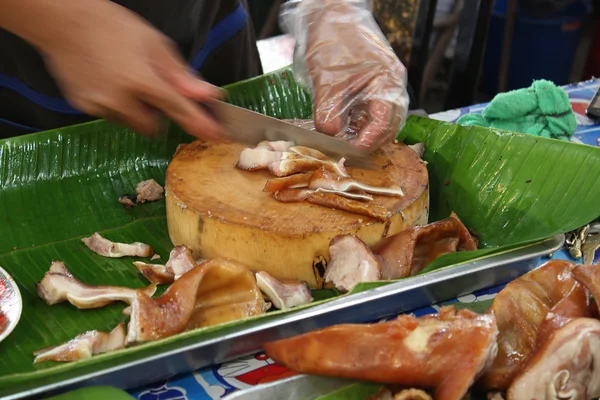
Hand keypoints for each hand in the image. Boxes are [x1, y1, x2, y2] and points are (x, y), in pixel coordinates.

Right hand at [34, 1, 223, 137]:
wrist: (61, 20)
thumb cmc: (110, 25)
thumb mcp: (153, 43)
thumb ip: (181, 74)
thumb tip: (207, 95)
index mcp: (141, 80)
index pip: (179, 110)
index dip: (199, 124)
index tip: (215, 136)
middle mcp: (120, 99)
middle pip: (153, 127)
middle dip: (158, 115)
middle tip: (152, 90)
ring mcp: (99, 105)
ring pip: (131, 123)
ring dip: (136, 111)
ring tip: (125, 79)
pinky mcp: (84, 107)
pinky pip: (111, 115)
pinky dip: (116, 105)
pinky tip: (108, 81)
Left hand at [303, 0, 409, 150]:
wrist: (329, 11)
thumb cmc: (332, 39)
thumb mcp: (326, 81)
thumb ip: (328, 113)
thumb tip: (330, 138)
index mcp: (388, 82)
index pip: (384, 123)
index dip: (367, 142)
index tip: (348, 153)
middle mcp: (391, 84)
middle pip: (386, 125)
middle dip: (366, 141)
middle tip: (344, 153)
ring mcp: (382, 83)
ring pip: (377, 119)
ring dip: (361, 133)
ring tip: (341, 143)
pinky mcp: (371, 83)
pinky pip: (369, 109)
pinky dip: (356, 121)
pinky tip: (341, 128)